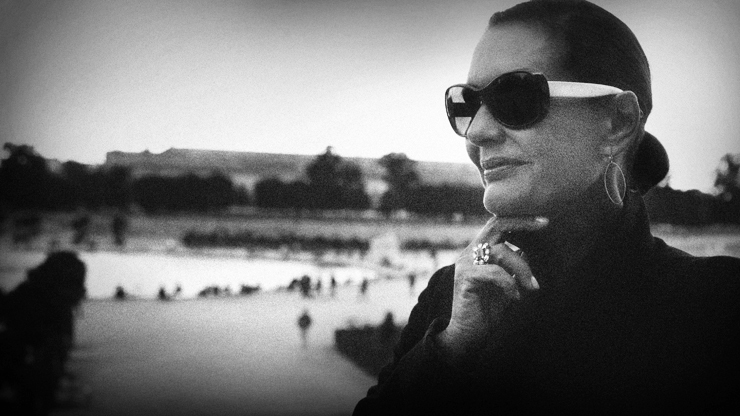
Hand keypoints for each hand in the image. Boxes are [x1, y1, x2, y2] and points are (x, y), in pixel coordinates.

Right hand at [435, 216, 547, 365]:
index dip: (520, 219)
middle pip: (496, 225)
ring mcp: (466, 263)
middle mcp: (470, 252)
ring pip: (501, 251)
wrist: (468, 335)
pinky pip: (495, 272)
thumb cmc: (487, 310)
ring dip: (523, 269)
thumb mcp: (507, 283)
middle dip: (522, 222)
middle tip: (545, 224)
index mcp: (479, 251)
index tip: (544, 221)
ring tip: (532, 287)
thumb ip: (514, 267)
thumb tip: (530, 251)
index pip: (497, 224)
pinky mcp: (466, 277)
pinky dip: (510, 284)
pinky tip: (515, 297)